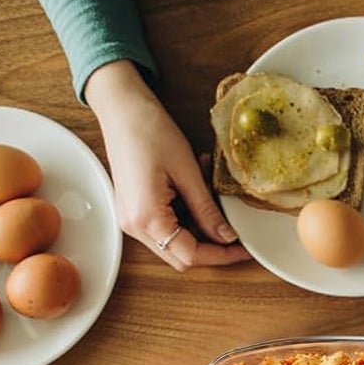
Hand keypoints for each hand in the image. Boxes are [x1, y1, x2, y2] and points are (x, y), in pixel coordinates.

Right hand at [84, 60, 249, 271]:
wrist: (121, 108)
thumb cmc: (148, 131)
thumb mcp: (187, 172)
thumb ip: (207, 210)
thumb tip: (226, 237)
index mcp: (146, 218)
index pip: (190, 255)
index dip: (221, 256)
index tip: (242, 249)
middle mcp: (134, 226)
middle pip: (180, 256)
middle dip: (211, 248)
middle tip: (235, 233)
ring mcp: (131, 219)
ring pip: (174, 243)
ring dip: (199, 228)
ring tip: (210, 195)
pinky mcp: (133, 210)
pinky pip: (165, 226)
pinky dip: (185, 216)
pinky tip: (194, 189)